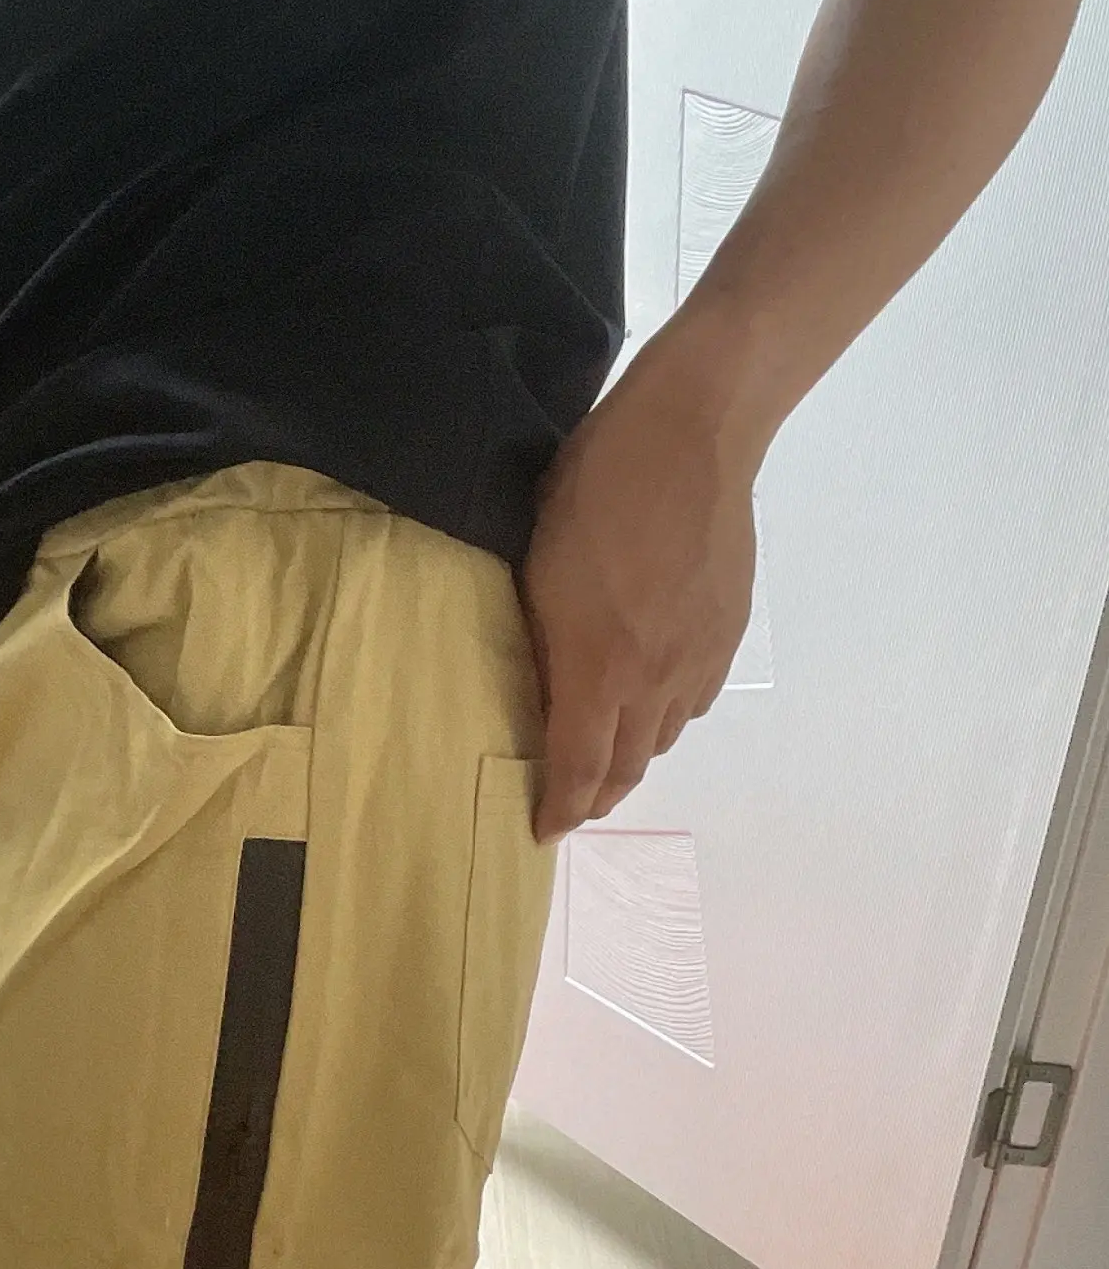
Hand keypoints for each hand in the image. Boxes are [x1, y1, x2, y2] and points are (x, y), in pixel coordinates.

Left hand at [524, 326, 762, 842]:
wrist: (692, 438)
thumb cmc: (594, 488)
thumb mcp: (539, 564)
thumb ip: (543, 637)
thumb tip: (543, 685)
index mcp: (597, 668)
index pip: (578, 767)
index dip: (561, 808)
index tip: (543, 830)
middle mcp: (654, 679)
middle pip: (629, 764)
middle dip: (598, 795)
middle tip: (574, 805)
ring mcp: (698, 656)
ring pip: (667, 733)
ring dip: (635, 753)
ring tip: (610, 754)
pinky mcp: (728, 630)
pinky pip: (697, 696)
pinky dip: (671, 712)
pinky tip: (657, 697)